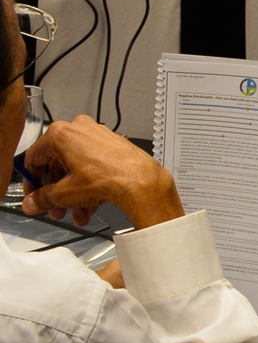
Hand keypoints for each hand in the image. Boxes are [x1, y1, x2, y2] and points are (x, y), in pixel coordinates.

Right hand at [23, 115, 184, 230]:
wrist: (140, 179)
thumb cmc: (106, 177)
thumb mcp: (63, 193)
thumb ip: (42, 198)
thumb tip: (33, 202)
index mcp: (61, 134)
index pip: (35, 157)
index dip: (31, 180)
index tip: (32, 194)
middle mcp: (80, 129)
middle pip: (58, 164)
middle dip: (56, 191)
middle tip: (54, 207)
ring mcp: (98, 136)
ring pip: (77, 168)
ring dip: (73, 194)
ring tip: (75, 213)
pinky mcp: (113, 145)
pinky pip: (93, 166)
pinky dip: (89, 185)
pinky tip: (90, 207)